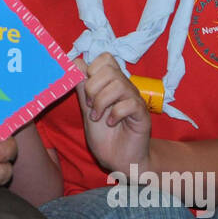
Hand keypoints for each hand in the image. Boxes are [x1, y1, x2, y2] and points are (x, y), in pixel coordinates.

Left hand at [75, 52, 151, 173]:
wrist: (118, 160)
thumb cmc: (105, 135)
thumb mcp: (87, 109)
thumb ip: (82, 88)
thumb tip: (75, 63)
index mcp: (112, 83)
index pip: (105, 59)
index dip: (91, 70)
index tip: (86, 92)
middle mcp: (125, 88)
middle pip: (109, 70)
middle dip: (93, 88)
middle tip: (90, 106)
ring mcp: (135, 100)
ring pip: (119, 85)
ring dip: (102, 102)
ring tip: (98, 116)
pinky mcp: (142, 114)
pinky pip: (130, 104)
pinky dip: (115, 114)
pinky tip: (112, 123)